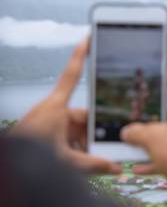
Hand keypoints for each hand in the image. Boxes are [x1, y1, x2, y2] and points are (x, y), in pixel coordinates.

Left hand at [13, 40, 121, 173]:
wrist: (4, 168)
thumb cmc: (27, 156)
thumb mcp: (66, 162)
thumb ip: (94, 165)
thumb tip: (116, 168)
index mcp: (55, 107)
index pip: (72, 75)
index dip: (80, 56)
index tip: (88, 38)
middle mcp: (53, 112)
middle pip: (84, 116)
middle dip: (95, 133)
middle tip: (105, 149)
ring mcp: (49, 123)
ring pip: (77, 131)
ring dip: (85, 146)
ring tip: (89, 162)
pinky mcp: (46, 135)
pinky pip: (68, 139)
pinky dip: (76, 150)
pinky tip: (80, 164)